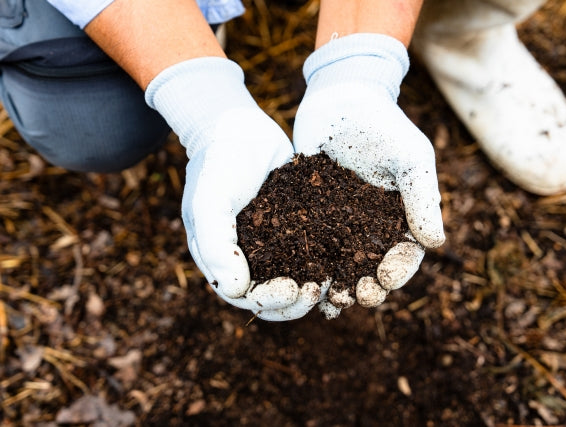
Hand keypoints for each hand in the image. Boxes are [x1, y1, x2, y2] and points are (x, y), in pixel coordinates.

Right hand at [145, 57, 324, 319]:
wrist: (237, 127)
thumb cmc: (217, 163)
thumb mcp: (209, 201)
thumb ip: (216, 245)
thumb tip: (235, 290)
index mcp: (223, 260)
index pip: (246, 297)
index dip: (270, 302)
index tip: (293, 290)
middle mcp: (249, 259)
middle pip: (276, 297)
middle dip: (297, 301)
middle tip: (319, 290)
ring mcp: (274, 245)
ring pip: (298, 278)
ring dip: (316, 286)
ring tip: (335, 279)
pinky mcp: (297, 227)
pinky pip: (313, 251)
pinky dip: (329, 260)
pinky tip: (349, 258)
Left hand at [293, 34, 444, 316]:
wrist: (340, 96)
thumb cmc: (383, 125)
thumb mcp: (411, 158)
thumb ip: (423, 199)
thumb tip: (435, 244)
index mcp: (402, 216)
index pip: (405, 254)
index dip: (398, 272)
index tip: (386, 281)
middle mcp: (372, 226)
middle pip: (372, 268)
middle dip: (368, 288)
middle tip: (358, 299)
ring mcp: (340, 222)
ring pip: (340, 264)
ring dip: (338, 286)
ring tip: (331, 302)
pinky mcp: (311, 214)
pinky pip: (309, 245)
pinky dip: (307, 266)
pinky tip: (301, 280)